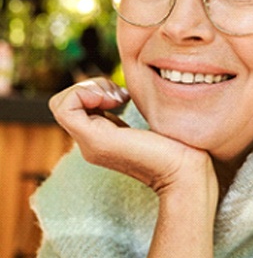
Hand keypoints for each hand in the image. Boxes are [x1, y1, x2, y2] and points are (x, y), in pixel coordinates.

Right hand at [49, 78, 216, 198]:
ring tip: (117, 97)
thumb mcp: (145, 122)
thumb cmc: (177, 146)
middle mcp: (90, 144)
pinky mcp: (96, 141)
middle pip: (64, 103)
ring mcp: (90, 145)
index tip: (122, 95)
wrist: (186, 171)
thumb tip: (118, 92)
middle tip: (119, 95)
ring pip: (61, 104)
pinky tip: (114, 100)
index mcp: (101, 139)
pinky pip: (65, 108)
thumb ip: (130, 114)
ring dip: (88, 88)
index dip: (93, 90)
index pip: (73, 107)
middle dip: (90, 87)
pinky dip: (85, 93)